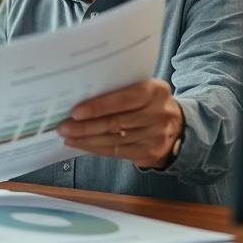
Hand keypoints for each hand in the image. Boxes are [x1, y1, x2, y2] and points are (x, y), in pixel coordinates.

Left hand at [57, 79, 183, 168]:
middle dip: (86, 126)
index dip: (99, 106)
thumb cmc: (149, 103)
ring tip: (67, 136)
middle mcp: (159, 114)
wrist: (179, 126)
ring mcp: (156, 136)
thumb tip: (80, 95)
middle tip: (63, 126)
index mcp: (155, 91)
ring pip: (114, 139)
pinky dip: (95, 148)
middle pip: (116, 122)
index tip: (75, 111)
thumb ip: (120, 90)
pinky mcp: (150, 153)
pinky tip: (80, 144)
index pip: (124, 99)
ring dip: (86, 139)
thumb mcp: (143, 88)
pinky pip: (117, 152)